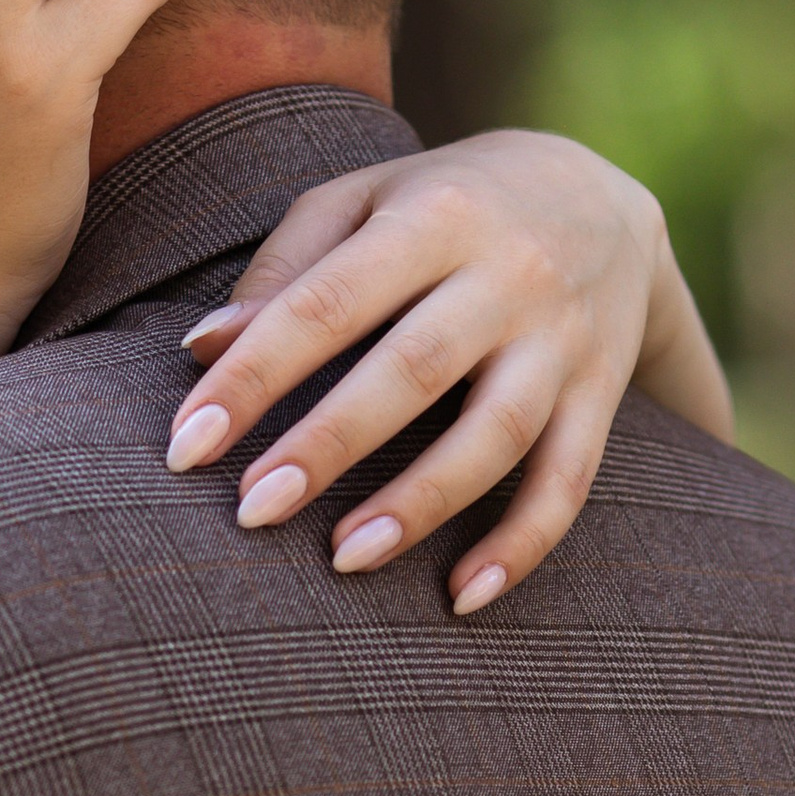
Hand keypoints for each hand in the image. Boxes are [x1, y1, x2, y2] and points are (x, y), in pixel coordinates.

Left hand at [162, 129, 734, 606]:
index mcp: (433, 216)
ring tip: (342, 558)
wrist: (607, 198)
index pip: (328, 302)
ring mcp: (563, 338)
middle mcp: (508, 273)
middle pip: (413, 369)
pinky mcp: (600, 392)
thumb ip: (286, 269)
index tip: (187, 445)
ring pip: (496, 433)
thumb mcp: (366, 200)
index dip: (255, 376)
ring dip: (419, 504)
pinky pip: (570, 480)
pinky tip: (462, 597)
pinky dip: (521, 544)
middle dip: (328, 444)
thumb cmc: (447, 205)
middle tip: (252, 511)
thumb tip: (201, 348)